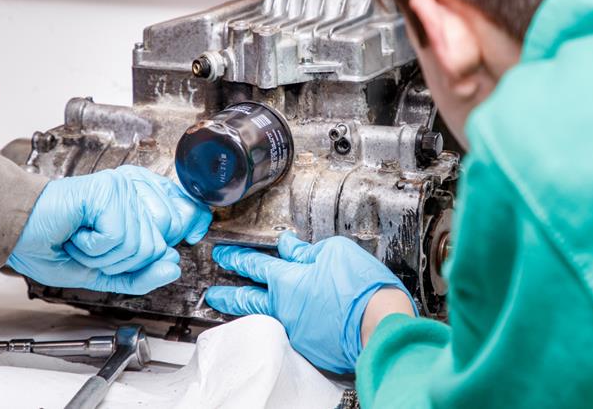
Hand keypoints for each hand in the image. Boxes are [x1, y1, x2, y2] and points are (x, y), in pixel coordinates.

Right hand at [7, 165, 211, 294]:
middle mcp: (135, 190)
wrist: (15, 232)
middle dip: (120, 261)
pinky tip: (77, 232)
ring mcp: (123, 188)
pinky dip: (92, 247)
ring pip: (138, 246)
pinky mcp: (108, 191)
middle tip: (93, 247)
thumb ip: (141, 274)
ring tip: (82, 239)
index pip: (182, 222)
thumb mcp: (105, 271)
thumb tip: (173, 267)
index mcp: (139, 201)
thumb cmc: (53, 244)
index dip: (172, 243)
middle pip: (157, 246)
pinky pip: (118, 239)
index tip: (158, 248)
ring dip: (102, 256)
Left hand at [205, 233, 414, 373]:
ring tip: (234, 309)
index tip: (222, 255)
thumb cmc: (363, 288)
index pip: (254, 265)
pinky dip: (276, 322)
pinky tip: (279, 320)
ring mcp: (295, 328)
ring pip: (263, 316)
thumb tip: (290, 247)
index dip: (236, 258)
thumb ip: (307, 251)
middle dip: (226, 293)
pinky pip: (285, 329)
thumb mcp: (335, 253)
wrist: (380, 325)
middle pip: (247, 298)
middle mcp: (284, 306)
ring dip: (245, 311)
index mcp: (289, 279)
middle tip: (212, 292)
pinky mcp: (309, 345)